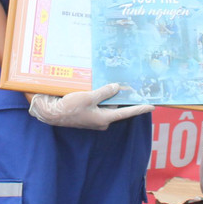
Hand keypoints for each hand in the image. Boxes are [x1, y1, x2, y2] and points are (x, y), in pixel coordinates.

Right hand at [28, 83, 153, 130]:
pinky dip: (99, 96)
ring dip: (107, 95)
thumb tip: (117, 87)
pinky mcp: (86, 114)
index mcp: (104, 118)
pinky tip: (96, 87)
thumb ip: (104, 92)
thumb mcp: (88, 97)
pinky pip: (97, 104)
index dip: (140, 109)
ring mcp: (93, 118)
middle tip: (126, 84)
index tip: (152, 106)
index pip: (126, 113)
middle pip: (115, 107)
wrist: (51, 113)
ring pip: (106, 104)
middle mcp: (101, 120)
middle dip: (120, 96)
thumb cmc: (69, 107)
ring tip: (109, 82)